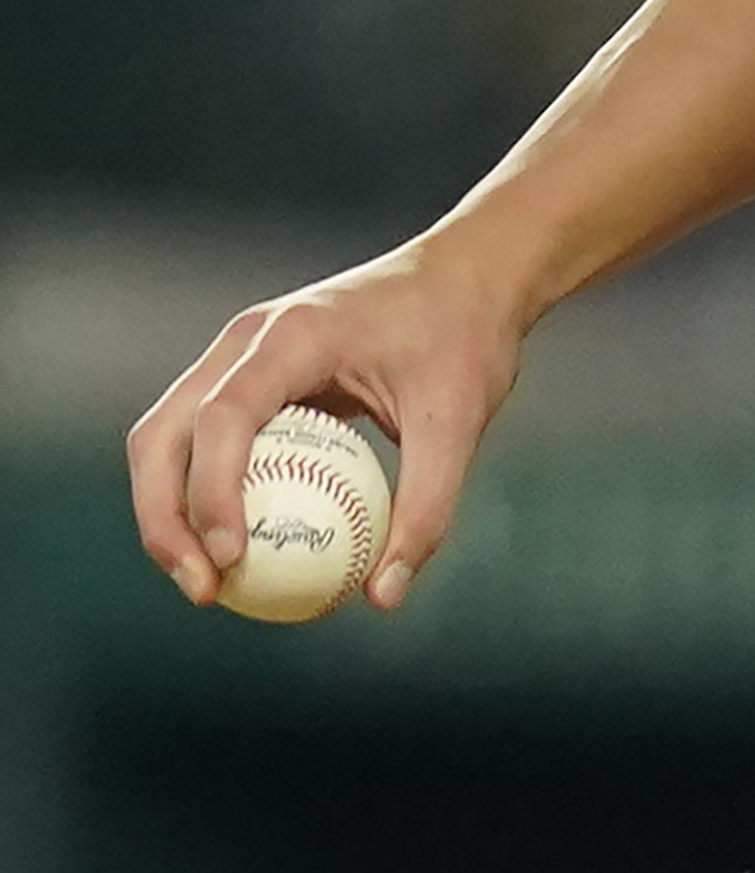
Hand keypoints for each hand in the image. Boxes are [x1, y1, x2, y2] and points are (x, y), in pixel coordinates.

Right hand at [127, 237, 525, 611]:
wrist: (472, 275)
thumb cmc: (466, 338)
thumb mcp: (459, 421)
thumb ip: (426, 505)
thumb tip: (385, 597)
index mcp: (294, 335)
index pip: (224, 416)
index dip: (213, 490)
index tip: (232, 558)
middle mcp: (248, 341)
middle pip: (165, 433)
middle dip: (165, 517)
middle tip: (204, 590)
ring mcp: (240, 356)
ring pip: (169, 438)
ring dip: (172, 511)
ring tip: (209, 584)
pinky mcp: (250, 376)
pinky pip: (206, 441)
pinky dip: (204, 493)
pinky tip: (237, 551)